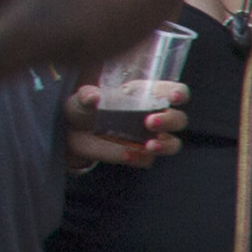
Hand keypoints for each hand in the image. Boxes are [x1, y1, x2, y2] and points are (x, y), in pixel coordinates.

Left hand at [63, 76, 183, 168]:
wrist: (72, 134)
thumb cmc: (84, 109)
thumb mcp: (82, 98)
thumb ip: (87, 96)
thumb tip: (94, 97)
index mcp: (146, 95)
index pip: (173, 91)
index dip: (179, 94)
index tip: (174, 98)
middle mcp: (154, 116)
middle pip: (179, 119)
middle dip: (169, 121)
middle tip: (149, 123)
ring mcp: (149, 138)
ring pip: (173, 143)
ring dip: (165, 145)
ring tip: (149, 146)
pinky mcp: (139, 156)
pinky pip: (148, 160)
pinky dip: (140, 158)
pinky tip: (126, 154)